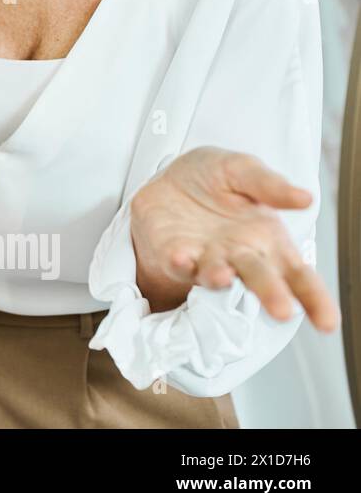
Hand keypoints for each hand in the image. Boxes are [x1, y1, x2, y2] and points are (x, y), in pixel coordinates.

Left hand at [130, 147, 338, 331]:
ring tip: (224, 276)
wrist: (163, 178)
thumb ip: (269, 184)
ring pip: (217, 277)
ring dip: (219, 279)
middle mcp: (240, 258)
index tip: (328, 323)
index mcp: (268, 241)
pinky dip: (180, 264)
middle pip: (261, 280)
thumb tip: (305, 197)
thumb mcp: (241, 170)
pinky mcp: (172, 256)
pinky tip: (183, 259)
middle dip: (271, 295)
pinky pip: (177, 264)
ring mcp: (206, 260)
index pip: (299, 275)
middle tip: (282, 310)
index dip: (315, 299)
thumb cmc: (211, 180)